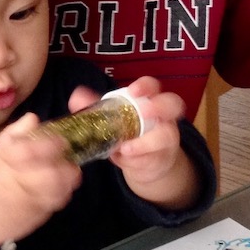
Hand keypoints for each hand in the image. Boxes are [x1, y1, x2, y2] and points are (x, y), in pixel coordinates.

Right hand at [0, 113, 80, 249]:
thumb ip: (12, 136)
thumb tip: (32, 118)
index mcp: (4, 164)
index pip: (34, 151)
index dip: (53, 144)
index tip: (61, 140)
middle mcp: (17, 184)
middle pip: (52, 174)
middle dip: (66, 165)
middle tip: (67, 159)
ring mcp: (27, 205)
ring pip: (58, 192)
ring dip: (67, 181)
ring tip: (67, 173)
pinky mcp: (33, 220)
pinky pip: (54, 207)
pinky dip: (61, 195)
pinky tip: (58, 189)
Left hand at [103, 76, 198, 209]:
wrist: (144, 162)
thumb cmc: (128, 133)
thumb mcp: (111, 120)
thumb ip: (94, 108)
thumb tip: (77, 96)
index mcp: (148, 101)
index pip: (152, 86)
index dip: (145, 86)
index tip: (133, 91)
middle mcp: (162, 116)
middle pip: (172, 104)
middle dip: (159, 106)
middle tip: (143, 113)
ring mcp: (166, 138)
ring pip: (166, 136)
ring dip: (146, 143)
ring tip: (125, 149)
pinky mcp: (163, 159)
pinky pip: (155, 159)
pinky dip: (138, 161)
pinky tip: (125, 160)